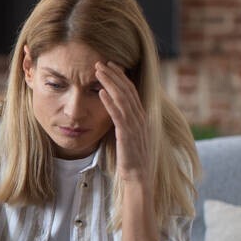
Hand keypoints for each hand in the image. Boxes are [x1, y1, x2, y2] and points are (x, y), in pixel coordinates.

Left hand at [95, 61, 150, 182]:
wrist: (139, 178)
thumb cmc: (133, 159)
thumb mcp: (130, 136)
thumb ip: (126, 123)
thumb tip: (118, 113)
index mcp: (142, 117)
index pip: (132, 91)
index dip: (121, 77)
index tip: (111, 66)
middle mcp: (141, 118)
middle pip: (127, 90)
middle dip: (114, 75)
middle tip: (101, 62)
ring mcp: (135, 126)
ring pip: (123, 98)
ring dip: (110, 83)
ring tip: (98, 71)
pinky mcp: (127, 135)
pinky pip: (118, 115)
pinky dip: (109, 102)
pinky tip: (101, 92)